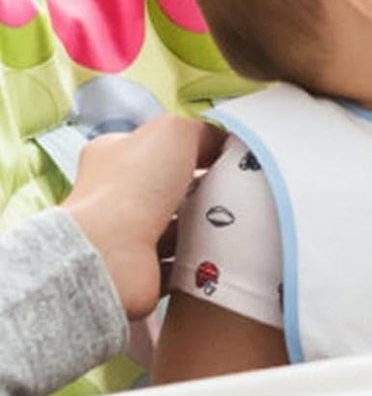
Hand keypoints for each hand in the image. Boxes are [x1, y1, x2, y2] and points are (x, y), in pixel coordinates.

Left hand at [62, 115, 223, 319]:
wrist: (112, 253)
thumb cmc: (133, 186)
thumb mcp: (173, 130)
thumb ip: (200, 129)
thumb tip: (220, 142)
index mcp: (113, 154)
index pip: (157, 145)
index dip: (193, 147)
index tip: (225, 155)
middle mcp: (115, 193)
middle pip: (172, 186)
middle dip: (205, 189)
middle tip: (235, 189)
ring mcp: (127, 233)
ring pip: (180, 224)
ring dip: (206, 225)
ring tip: (234, 221)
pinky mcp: (142, 266)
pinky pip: (182, 259)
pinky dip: (201, 257)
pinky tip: (221, 250)